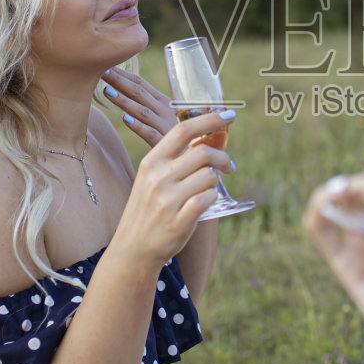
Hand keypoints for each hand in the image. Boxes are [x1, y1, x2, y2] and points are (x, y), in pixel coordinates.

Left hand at [99, 66, 178, 148]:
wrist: (197, 158)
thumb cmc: (178, 137)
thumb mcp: (165, 117)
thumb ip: (149, 107)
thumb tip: (126, 95)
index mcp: (164, 103)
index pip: (141, 84)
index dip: (124, 74)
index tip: (106, 66)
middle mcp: (165, 112)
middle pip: (139, 93)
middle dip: (120, 81)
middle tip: (102, 72)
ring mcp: (165, 127)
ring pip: (143, 111)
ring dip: (124, 100)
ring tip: (107, 91)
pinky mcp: (164, 144)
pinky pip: (150, 134)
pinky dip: (138, 126)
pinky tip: (126, 119)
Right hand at [110, 110, 233, 269]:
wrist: (134, 248)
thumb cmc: (149, 209)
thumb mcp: (152, 178)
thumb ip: (176, 159)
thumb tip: (210, 138)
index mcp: (151, 162)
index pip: (182, 130)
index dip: (208, 119)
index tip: (228, 115)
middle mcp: (158, 178)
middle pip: (202, 153)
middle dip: (222, 157)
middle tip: (229, 166)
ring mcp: (167, 200)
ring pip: (208, 177)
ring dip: (215, 182)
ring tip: (207, 190)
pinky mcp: (179, 220)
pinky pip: (208, 199)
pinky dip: (211, 198)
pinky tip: (204, 203)